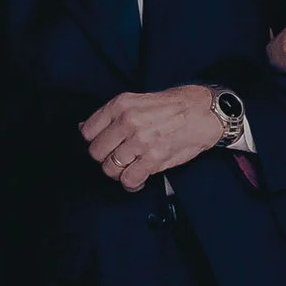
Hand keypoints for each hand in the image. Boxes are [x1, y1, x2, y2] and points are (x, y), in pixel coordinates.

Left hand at [81, 86, 223, 189]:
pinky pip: (129, 180)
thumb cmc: (172, 107)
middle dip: (106, 158)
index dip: (95, 141)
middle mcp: (128, 122)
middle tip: (119, 156)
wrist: (202, 113)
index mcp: (120, 105)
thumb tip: (84, 127)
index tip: (104, 144)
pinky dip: (131, 183)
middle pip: (96, 153)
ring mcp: (140, 141)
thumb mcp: (136, 101)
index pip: (87, 132)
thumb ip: (110, 116)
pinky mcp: (153, 158)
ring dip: (119, 172)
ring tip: (130, 167)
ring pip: (110, 169)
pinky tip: (137, 178)